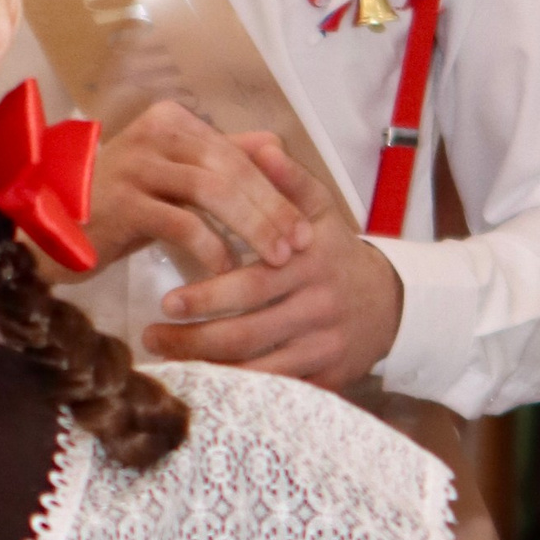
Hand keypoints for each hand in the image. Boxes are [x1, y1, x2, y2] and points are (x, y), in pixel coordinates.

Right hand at [83, 94, 311, 269]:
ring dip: (251, 227)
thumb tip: (274, 145)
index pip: (237, 151)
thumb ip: (216, 162)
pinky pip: (182, 223)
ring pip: (213, 191)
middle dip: (272, 208)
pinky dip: (211, 248)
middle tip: (299, 244)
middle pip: (231, 167)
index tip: (304, 224)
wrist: (44, 233)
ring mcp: (135, 164)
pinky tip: (226, 272)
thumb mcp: (168, 180)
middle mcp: (154, 133)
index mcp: (170, 122)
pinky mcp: (122, 202)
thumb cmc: (112, 210)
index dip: (276, 187)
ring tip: (275, 259)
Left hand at [134, 132, 405, 387]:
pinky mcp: (325, 379)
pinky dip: (235, 390)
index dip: (209, 296)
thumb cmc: (334, 253)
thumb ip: (288, 181)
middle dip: (193, 339)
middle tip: (151, 335)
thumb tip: (262, 148)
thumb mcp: (319, 211)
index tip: (166, 301)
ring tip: (164, 358)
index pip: (253, 283)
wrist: (388, 305)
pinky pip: (274, 391)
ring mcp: (322, 347)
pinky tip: (201, 383)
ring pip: (256, 370)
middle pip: (247, 333)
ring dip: (205, 368)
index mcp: (309, 262)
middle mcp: (317, 307)